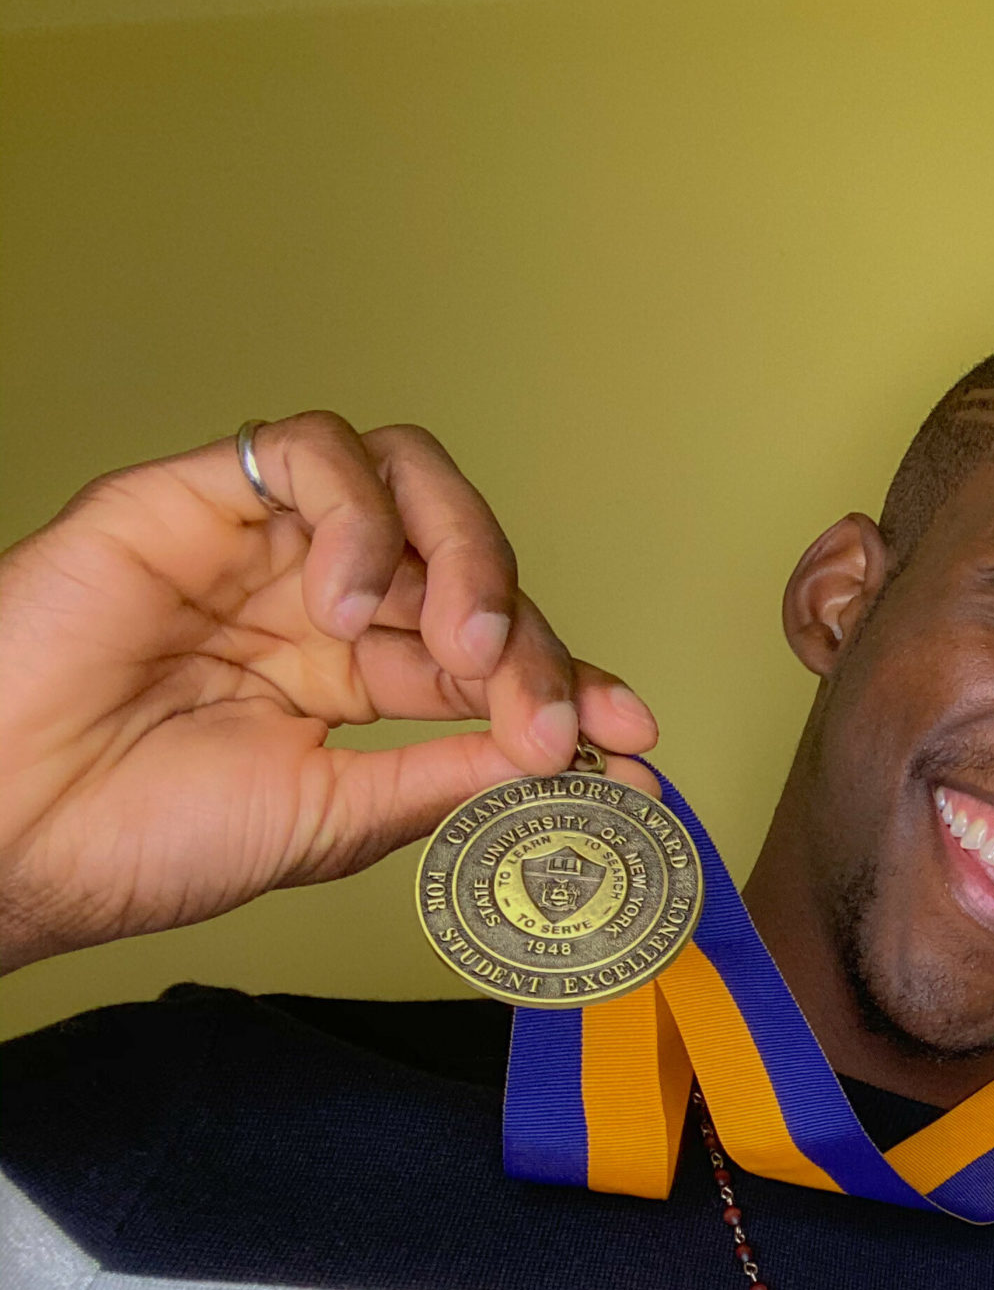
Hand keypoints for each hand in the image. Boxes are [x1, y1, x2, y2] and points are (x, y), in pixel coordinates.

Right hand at [0, 412, 657, 971]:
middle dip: (531, 638)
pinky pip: (311, 450)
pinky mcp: (197, 493)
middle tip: (546, 717)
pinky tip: (345, 606)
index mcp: (351, 679)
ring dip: (470, 560)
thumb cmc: (139, 838)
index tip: (634, 739)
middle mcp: (319, 600)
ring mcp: (264, 545)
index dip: (569, 683)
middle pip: (470, 567)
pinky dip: (359, 518)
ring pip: (413, 483)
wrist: (7, 833)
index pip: (489, 654)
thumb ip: (452, 776)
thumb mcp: (337, 816)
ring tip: (463, 650)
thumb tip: (581, 767)